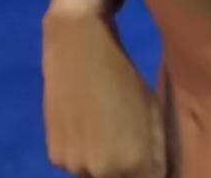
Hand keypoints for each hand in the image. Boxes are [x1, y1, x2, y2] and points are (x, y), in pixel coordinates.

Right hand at [43, 0, 166, 177]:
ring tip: (104, 124)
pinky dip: (81, 150)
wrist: (77, 45)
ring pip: (95, 174)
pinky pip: (75, 162)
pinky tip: (85, 121)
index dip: (151, 170)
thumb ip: (156, 151)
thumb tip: (156, 172)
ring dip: (102, 161)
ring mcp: (74, 165)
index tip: (149, 157)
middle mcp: (102, 172)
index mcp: (133, 161)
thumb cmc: (123, 72)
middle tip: (125, 134)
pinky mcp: (54, 154)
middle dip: (127, 168)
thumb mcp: (152, 110)